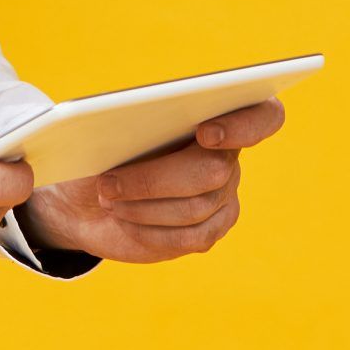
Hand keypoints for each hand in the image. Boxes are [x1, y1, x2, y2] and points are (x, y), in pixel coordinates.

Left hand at [13, 97, 286, 263]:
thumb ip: (130, 122)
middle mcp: (229, 155)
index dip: (246, 125)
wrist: (86, 197)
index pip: (264, 116)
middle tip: (108, 184)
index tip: (205, 133)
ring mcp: (224, 196)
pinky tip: (123, 220)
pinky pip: (189, 237)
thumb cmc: (100, 149)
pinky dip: (149, 229)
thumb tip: (127, 124)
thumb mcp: (106, 129)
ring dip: (144, 205)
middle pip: (214, 171)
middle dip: (155, 179)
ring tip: (107, 197)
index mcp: (218, 113)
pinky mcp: (209, 230)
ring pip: (196, 207)